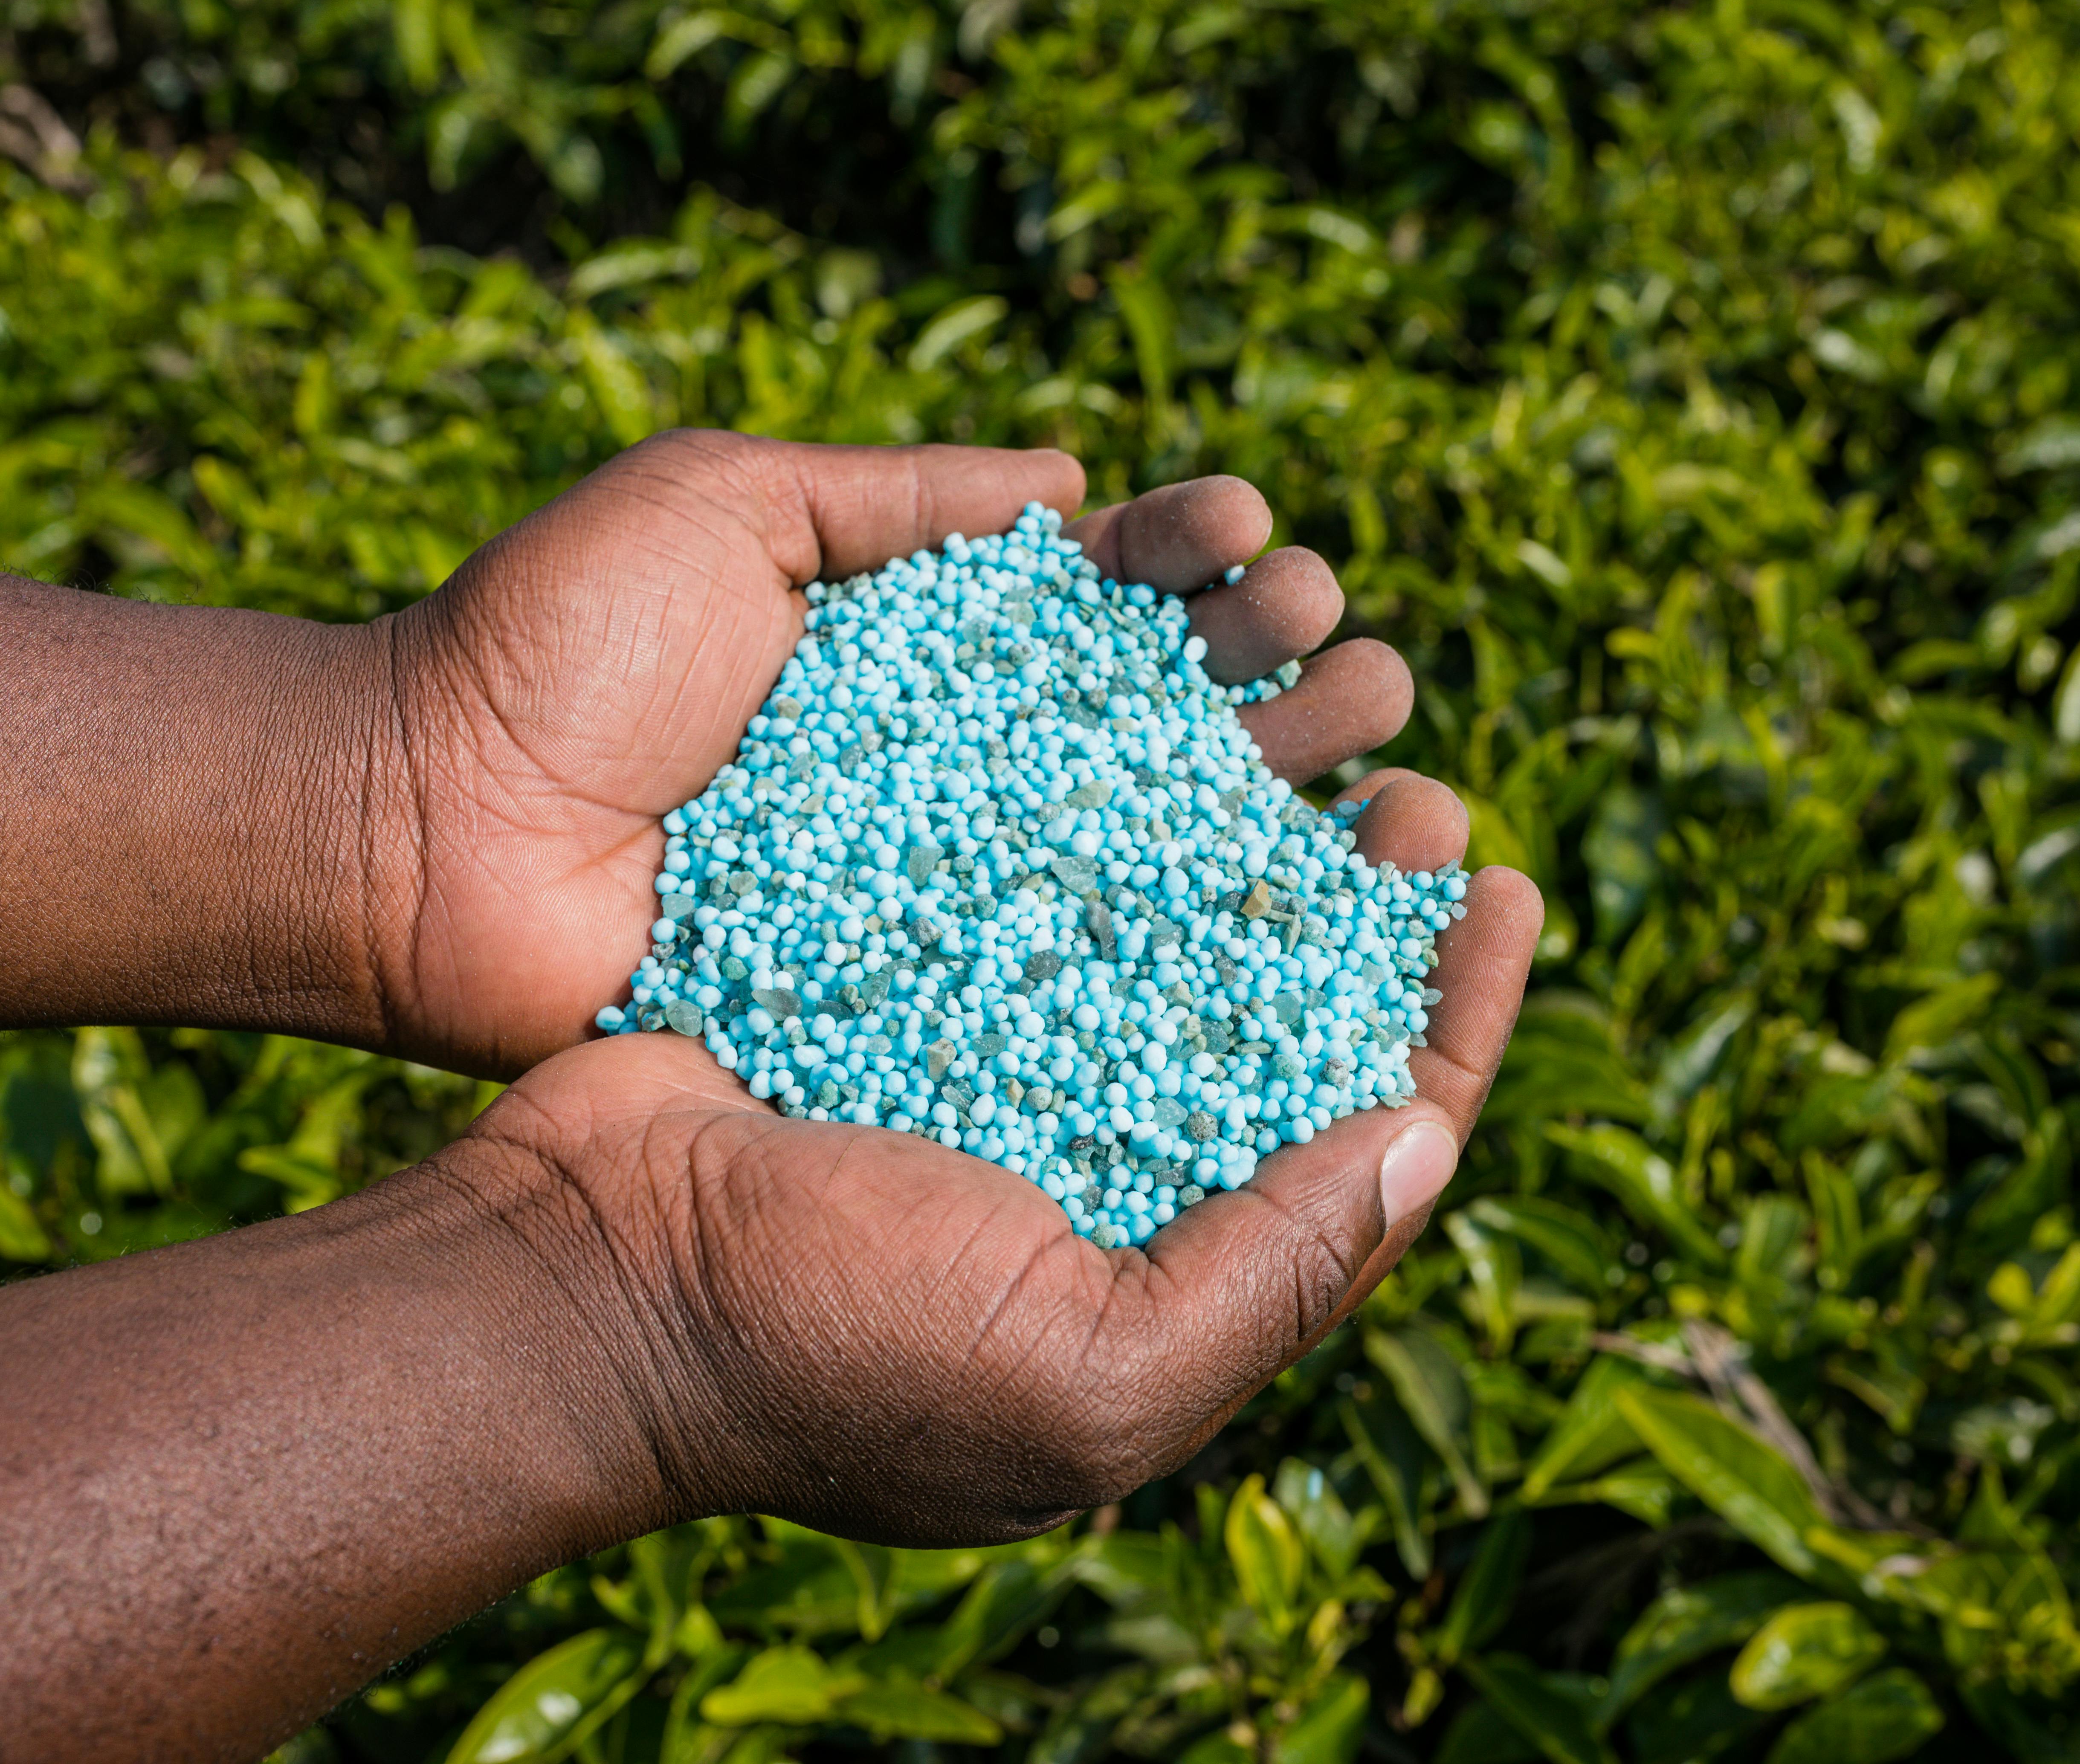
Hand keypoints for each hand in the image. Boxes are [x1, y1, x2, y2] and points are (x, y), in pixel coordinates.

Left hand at [365, 429, 1424, 1076]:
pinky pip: (1063, 982)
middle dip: (1280, 692)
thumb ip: (898, 492)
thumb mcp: (720, 502)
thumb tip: (1073, 480)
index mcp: (917, 645)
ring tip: (1390, 790)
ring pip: (1145, 853)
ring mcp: (936, 891)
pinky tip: (1301, 933)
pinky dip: (1183, 957)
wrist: (416, 830)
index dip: (1196, 568)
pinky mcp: (903, 997)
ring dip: (1279, 818)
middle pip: (1157, 727)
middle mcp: (951, 770)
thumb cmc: (548, 648)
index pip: (1099, 597)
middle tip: (1372, 676)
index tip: (1262, 546)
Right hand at [449, 792, 1541, 1542]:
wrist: (581, 1273)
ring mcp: (1002, 1061)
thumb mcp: (1085, 1376)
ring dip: (1252, 814)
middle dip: (1364, 898)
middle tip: (1404, 784)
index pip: (1370, 1146)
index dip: (1453, 1017)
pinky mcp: (909, 976)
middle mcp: (1105, 1164)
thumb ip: (1268, 1278)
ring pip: (1174, 920)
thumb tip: (1420, 1138)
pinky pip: (1041, 871)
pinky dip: (1103, 790)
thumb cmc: (829, 1347)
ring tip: (1300, 703)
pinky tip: (1143, 703)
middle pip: (1286, 1017)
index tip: (1498, 888)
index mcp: (1172, 1276)